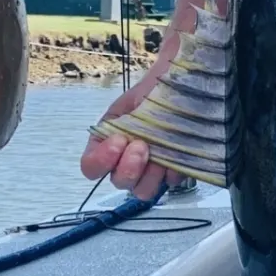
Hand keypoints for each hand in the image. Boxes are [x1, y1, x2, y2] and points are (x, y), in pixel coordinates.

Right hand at [78, 31, 180, 201]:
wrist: (183, 84)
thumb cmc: (153, 91)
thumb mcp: (127, 105)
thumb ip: (117, 126)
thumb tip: (120, 140)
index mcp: (108, 145)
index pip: (91, 168)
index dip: (102, 160)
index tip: (119, 139)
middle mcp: (127, 162)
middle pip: (119, 183)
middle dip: (129, 166)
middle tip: (142, 145)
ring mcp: (152, 169)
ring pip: (143, 191)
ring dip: (151, 175)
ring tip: (160, 151)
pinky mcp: (176, 170)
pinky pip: (172, 182)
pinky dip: (174, 169)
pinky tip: (177, 150)